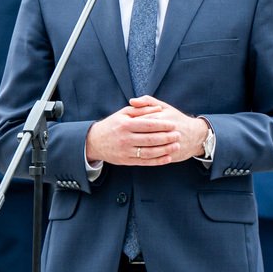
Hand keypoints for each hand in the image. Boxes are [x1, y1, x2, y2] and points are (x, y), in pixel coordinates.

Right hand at [85, 96, 206, 165]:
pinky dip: (157, 161)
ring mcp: (125, 151)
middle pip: (150, 139)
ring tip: (176, 146)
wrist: (94, 142)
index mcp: (125, 124)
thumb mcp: (123, 113)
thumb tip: (158, 108)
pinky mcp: (126, 161)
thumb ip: (141, 109)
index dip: (162, 125)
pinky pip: (144, 162)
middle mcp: (125, 138)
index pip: (147, 125)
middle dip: (166, 137)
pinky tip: (167, 158)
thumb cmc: (112, 125)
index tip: (173, 124)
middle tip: (178, 135)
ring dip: (164, 150)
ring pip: (149, 152)